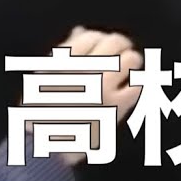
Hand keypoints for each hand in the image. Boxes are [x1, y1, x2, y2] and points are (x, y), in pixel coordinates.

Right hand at [23, 27, 143, 166]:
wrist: (43, 150)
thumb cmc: (40, 113)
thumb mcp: (43, 80)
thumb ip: (61, 54)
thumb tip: (81, 30)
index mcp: (62, 64)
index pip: (90, 36)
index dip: (98, 38)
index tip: (101, 44)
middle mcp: (84, 72)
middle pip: (115, 42)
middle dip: (120, 44)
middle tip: (122, 50)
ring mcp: (102, 89)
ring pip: (132, 59)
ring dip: (132, 61)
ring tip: (129, 68)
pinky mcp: (116, 107)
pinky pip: (139, 84)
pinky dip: (137, 84)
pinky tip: (131, 88)